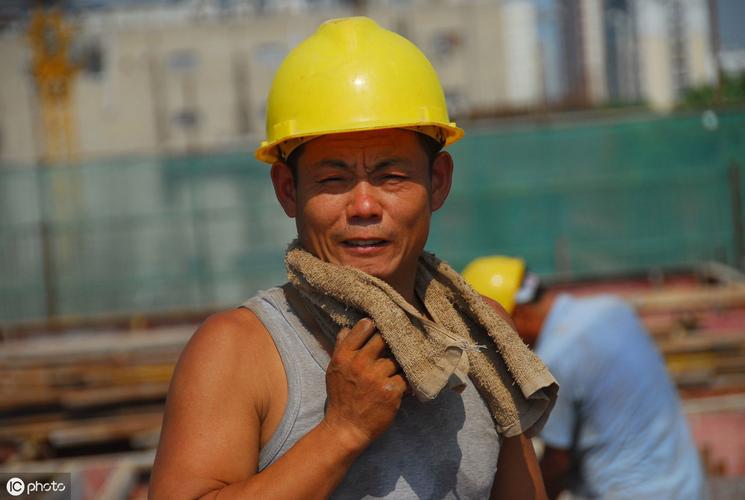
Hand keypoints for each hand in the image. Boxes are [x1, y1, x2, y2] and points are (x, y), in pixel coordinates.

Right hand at [322, 318, 407, 452]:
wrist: (346, 428)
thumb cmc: (341, 397)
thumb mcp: (334, 369)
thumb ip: (341, 347)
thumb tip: (348, 327)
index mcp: (344, 356)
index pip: (364, 327)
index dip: (375, 325)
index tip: (380, 327)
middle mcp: (360, 363)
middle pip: (384, 339)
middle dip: (389, 342)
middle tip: (394, 346)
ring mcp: (376, 377)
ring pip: (396, 359)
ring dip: (397, 365)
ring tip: (394, 373)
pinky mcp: (391, 391)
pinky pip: (405, 377)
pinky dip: (404, 381)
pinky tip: (401, 386)